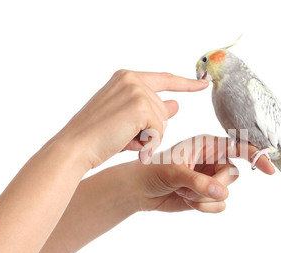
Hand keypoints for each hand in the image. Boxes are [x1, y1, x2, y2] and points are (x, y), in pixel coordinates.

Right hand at [54, 70, 208, 169]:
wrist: (75, 147)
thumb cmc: (97, 137)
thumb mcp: (127, 120)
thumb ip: (152, 110)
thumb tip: (176, 105)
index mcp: (126, 78)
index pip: (165, 79)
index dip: (186, 83)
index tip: (204, 83)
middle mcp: (132, 79)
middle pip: (163, 109)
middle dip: (151, 129)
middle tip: (125, 137)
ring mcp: (137, 90)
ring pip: (162, 121)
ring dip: (148, 137)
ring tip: (122, 139)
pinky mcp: (141, 105)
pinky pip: (159, 130)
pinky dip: (147, 143)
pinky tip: (128, 144)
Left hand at [127, 135, 274, 212]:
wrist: (140, 190)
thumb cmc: (152, 171)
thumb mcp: (173, 172)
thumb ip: (198, 181)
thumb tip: (223, 194)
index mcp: (206, 144)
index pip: (238, 147)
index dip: (255, 156)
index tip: (269, 169)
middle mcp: (212, 160)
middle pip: (232, 174)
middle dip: (213, 184)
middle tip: (189, 185)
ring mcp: (210, 179)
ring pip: (226, 192)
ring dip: (204, 197)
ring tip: (183, 192)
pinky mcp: (207, 195)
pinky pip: (219, 205)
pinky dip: (203, 207)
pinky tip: (186, 200)